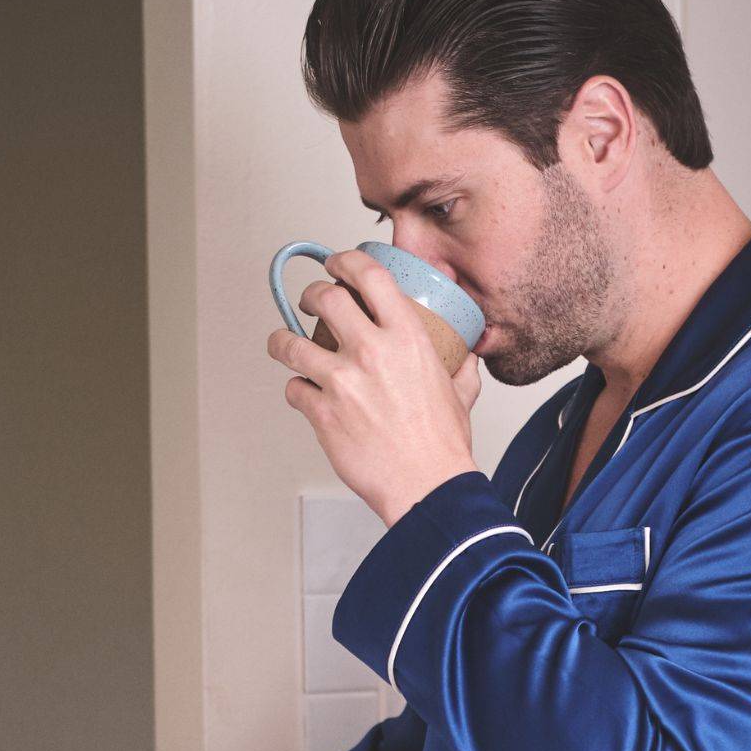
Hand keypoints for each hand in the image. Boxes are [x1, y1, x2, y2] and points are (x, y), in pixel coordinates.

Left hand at [266, 248, 483, 525]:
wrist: (426, 488)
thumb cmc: (442, 447)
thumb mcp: (461, 394)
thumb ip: (461, 368)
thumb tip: (466, 356)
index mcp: (406, 337)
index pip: (368, 275)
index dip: (345, 262)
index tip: (336, 265)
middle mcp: (371, 351)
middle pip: (323, 298)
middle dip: (310, 294)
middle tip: (309, 301)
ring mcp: (342, 381)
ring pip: (291, 343)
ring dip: (283, 341)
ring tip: (284, 344)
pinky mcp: (322, 413)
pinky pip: (293, 390)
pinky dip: (296, 391)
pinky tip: (305, 396)